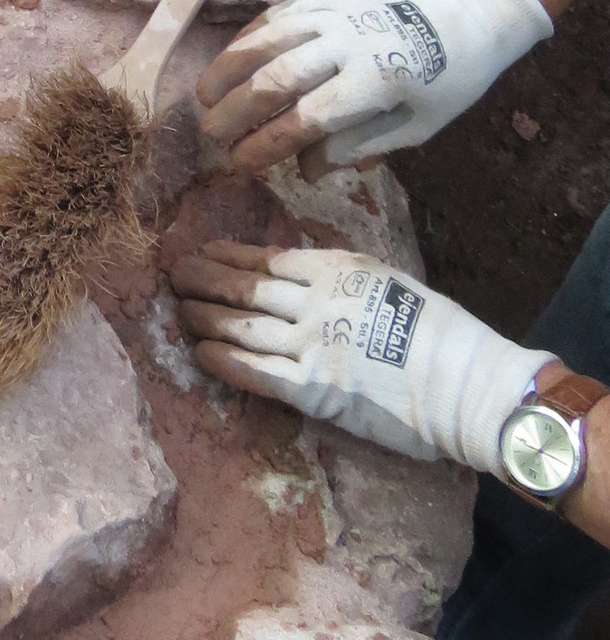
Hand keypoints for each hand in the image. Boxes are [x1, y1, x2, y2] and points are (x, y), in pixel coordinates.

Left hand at [171, 239, 549, 475]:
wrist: (466, 383)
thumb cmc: (442, 335)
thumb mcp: (389, 285)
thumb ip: (345, 283)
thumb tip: (310, 283)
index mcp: (339, 269)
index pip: (269, 259)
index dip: (230, 255)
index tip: (202, 249)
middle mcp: (317, 301)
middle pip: (246, 288)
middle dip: (204, 279)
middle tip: (173, 274)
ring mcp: (312, 345)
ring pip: (243, 326)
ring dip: (205, 317)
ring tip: (179, 309)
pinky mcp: (314, 389)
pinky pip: (256, 372)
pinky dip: (223, 361)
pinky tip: (199, 353)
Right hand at [195, 0, 551, 172]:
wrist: (467, 10)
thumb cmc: (447, 79)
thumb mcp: (417, 127)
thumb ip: (359, 146)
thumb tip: (305, 168)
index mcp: (376, 82)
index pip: (307, 119)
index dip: (266, 144)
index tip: (241, 164)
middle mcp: (347, 44)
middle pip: (276, 79)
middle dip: (236, 111)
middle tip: (211, 135)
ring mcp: (332, 13)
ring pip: (265, 40)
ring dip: (228, 69)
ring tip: (203, 96)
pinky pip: (275, 15)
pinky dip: (246, 38)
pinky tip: (229, 58)